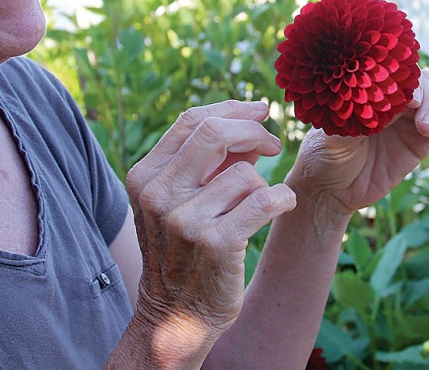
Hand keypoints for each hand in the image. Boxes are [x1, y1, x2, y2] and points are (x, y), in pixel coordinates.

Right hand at [125, 101, 297, 346]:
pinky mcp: (216, 243)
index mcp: (145, 176)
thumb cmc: (184, 251)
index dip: (231, 109)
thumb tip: (251, 121)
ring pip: (247, 173)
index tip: (259, 113)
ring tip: (256, 206)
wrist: (175, 317)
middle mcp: (159, 194)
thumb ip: (208, 161)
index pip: (192, 120)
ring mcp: (185, 220)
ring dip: (263, 184)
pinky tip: (281, 205)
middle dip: (253, 130)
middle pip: (215, 132)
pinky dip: (282, 198)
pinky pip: (266, 199)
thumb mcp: (180, 201)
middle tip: (273, 142)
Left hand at [288, 69, 428, 221]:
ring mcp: (413, 117)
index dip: (412, 84)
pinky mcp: (425, 138)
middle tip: (424, 126)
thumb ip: (354, 118)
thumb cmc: (324, 155)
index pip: (401, 73)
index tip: (411, 101)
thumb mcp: (332, 135)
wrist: (331, 190)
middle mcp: (396, 97)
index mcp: (372, 88)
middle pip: (428, 83)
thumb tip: (377, 102)